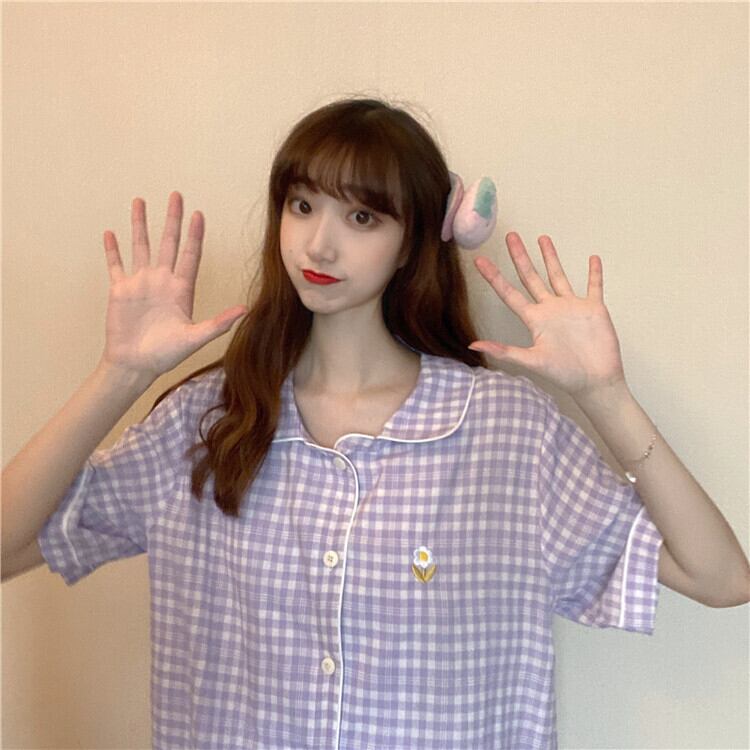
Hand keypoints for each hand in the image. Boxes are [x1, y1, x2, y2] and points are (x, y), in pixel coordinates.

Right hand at [100, 191, 247, 381]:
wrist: (135, 365)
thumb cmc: (166, 354)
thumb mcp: (195, 338)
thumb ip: (218, 323)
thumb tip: (245, 311)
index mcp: (181, 289)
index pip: (190, 255)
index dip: (195, 235)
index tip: (199, 214)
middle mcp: (162, 281)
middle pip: (169, 243)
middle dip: (173, 219)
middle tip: (176, 195)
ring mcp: (141, 283)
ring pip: (141, 246)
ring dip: (140, 225)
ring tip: (140, 201)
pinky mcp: (120, 290)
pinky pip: (116, 264)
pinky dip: (112, 250)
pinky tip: (110, 233)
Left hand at [468, 232, 626, 398]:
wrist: (595, 381)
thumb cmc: (564, 374)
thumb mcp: (531, 361)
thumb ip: (504, 351)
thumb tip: (472, 346)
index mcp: (535, 320)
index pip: (510, 293)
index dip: (494, 277)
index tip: (480, 261)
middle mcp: (550, 310)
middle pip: (531, 277)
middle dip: (521, 257)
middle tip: (511, 236)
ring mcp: (571, 307)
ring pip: (558, 276)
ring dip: (551, 257)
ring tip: (542, 238)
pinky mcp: (593, 308)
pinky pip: (593, 285)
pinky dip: (594, 273)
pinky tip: (592, 258)